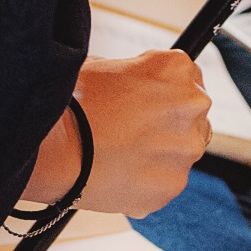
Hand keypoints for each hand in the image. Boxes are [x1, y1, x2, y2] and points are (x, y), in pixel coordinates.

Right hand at [26, 50, 212, 217]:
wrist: (57, 149)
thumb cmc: (72, 105)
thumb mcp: (105, 66)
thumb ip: (136, 72)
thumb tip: (137, 83)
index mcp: (177, 69)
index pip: (186, 77)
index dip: (160, 91)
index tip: (142, 102)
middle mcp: (193, 105)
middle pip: (191, 115)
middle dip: (167, 123)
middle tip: (130, 131)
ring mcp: (187, 148)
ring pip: (182, 151)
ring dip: (160, 153)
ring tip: (121, 154)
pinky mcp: (174, 184)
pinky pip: (166, 181)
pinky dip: (148, 179)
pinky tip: (119, 173)